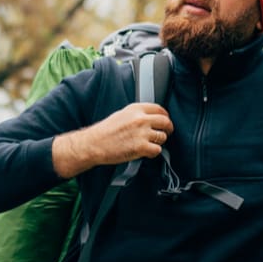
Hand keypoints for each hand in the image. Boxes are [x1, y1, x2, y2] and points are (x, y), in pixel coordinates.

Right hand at [52, 103, 173, 178]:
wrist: (94, 144)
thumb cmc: (104, 132)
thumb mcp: (121, 115)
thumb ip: (137, 115)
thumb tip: (150, 119)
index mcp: (136, 109)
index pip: (159, 109)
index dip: (165, 116)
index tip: (165, 121)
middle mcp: (140, 119)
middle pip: (165, 122)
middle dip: (168, 129)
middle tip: (166, 133)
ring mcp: (142, 133)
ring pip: (162, 137)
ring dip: (158, 142)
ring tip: (150, 144)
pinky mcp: (141, 147)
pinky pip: (157, 150)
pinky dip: (153, 153)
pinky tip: (146, 152)